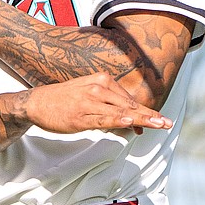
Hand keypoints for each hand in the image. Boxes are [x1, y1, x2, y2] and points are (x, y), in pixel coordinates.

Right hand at [23, 73, 172, 133]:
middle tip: (167, 123)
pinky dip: (117, 120)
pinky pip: (102, 119)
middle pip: (129, 105)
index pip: (128, 100)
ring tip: (157, 124)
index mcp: (102, 80)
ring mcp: (89, 102)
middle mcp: (98, 88)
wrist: (37, 102)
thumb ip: (110, 106)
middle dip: (150, 115)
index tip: (160, 122)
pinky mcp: (81, 116)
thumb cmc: (65, 99)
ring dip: (141, 119)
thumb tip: (131, 122)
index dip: (145, 113)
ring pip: (120, 112)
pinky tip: (129, 123)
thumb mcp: (89, 94)